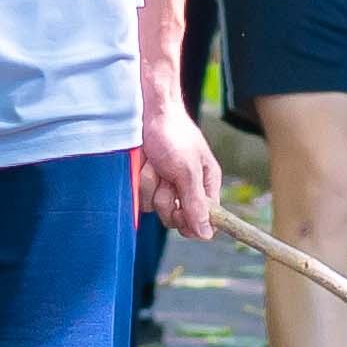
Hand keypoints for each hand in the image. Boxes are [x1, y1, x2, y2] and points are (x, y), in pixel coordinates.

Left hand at [135, 61, 222, 238]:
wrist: (144, 111)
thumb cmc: (173, 134)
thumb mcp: (188, 169)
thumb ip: (196, 202)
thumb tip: (207, 235)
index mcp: (206, 184)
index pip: (206, 219)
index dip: (193, 222)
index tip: (182, 212)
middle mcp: (186, 188)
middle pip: (176, 218)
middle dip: (168, 200)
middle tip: (167, 179)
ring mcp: (164, 186)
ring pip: (155, 208)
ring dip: (152, 185)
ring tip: (155, 163)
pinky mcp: (145, 182)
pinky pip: (140, 197)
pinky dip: (139, 180)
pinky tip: (144, 162)